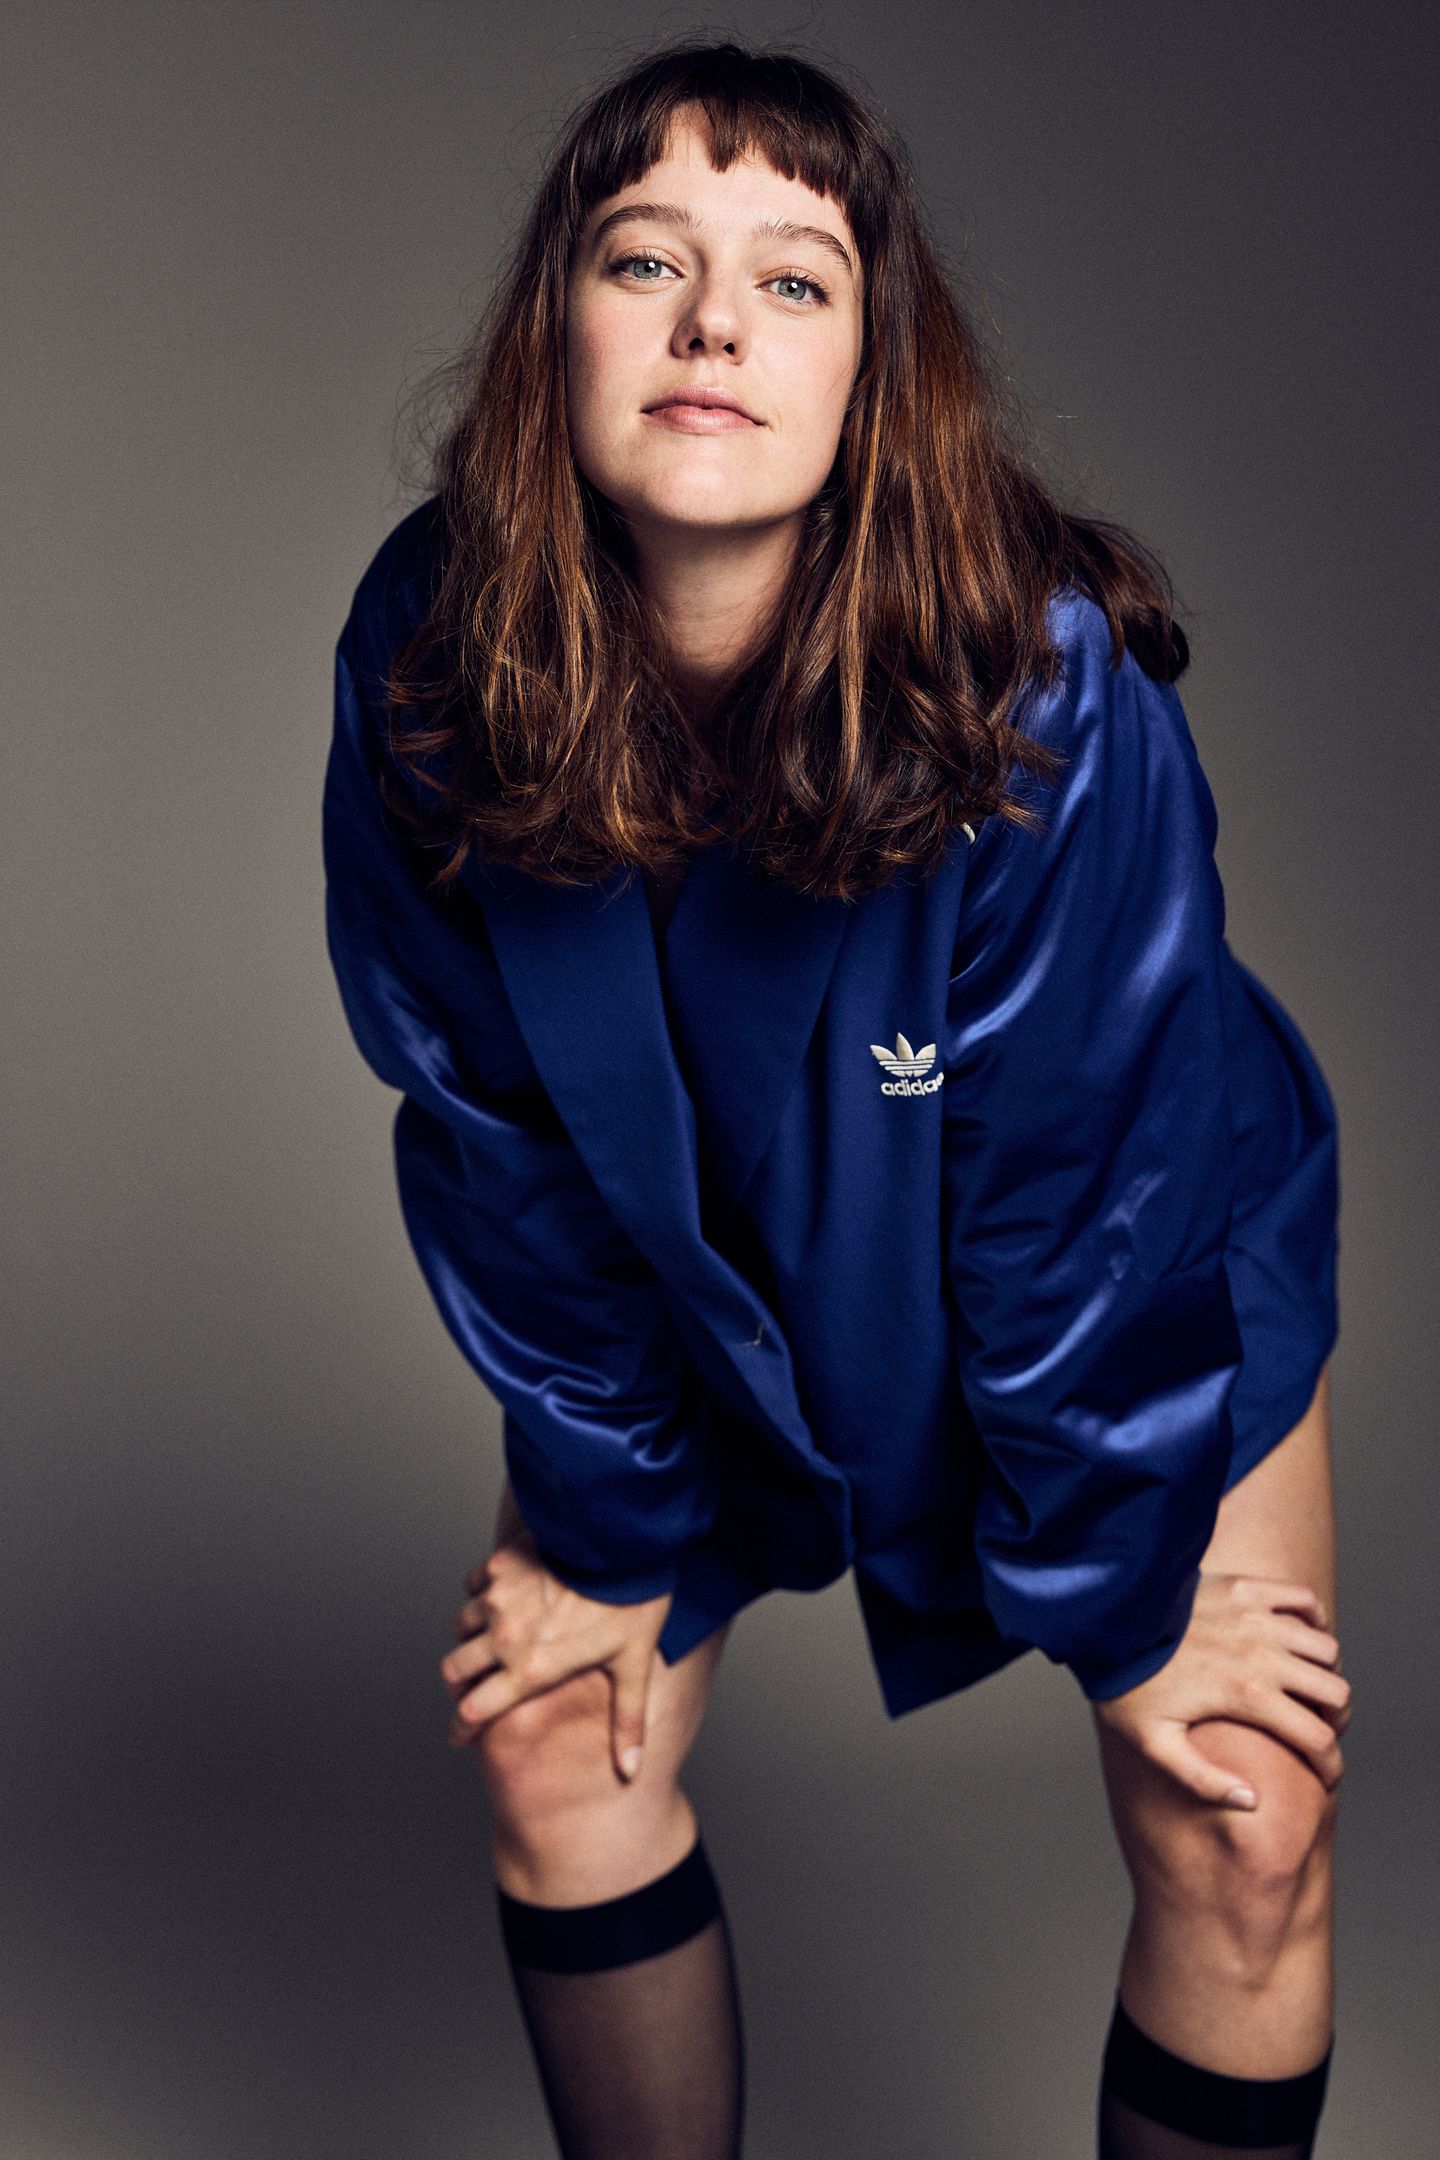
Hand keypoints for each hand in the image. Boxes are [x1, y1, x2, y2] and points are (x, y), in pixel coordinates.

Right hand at [440, 1510, 672, 1784]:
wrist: (624, 1540)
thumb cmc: (632, 1603)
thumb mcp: (632, 1665)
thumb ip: (626, 1720)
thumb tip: (629, 1770)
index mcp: (531, 1669)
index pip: (473, 1712)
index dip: (462, 1729)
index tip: (461, 1735)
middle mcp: (505, 1637)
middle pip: (454, 1671)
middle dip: (459, 1682)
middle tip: (473, 1684)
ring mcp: (498, 1598)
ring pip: (461, 1626)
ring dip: (472, 1635)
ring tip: (492, 1636)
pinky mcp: (499, 1565)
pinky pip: (473, 1585)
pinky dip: (481, 1593)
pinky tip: (504, 1594)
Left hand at [1091, 1570, 1351, 1806]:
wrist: (1105, 1617)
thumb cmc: (1126, 1684)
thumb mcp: (1155, 1744)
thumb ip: (1203, 1781)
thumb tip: (1251, 1801)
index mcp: (1247, 1695)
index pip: (1318, 1739)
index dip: (1331, 1766)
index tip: (1326, 1777)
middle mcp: (1262, 1654)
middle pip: (1335, 1692)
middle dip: (1335, 1721)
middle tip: (1315, 1731)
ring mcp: (1256, 1616)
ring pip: (1325, 1648)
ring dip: (1323, 1673)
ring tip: (1303, 1688)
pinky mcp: (1246, 1587)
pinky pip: (1303, 1598)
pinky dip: (1312, 1620)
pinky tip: (1295, 1637)